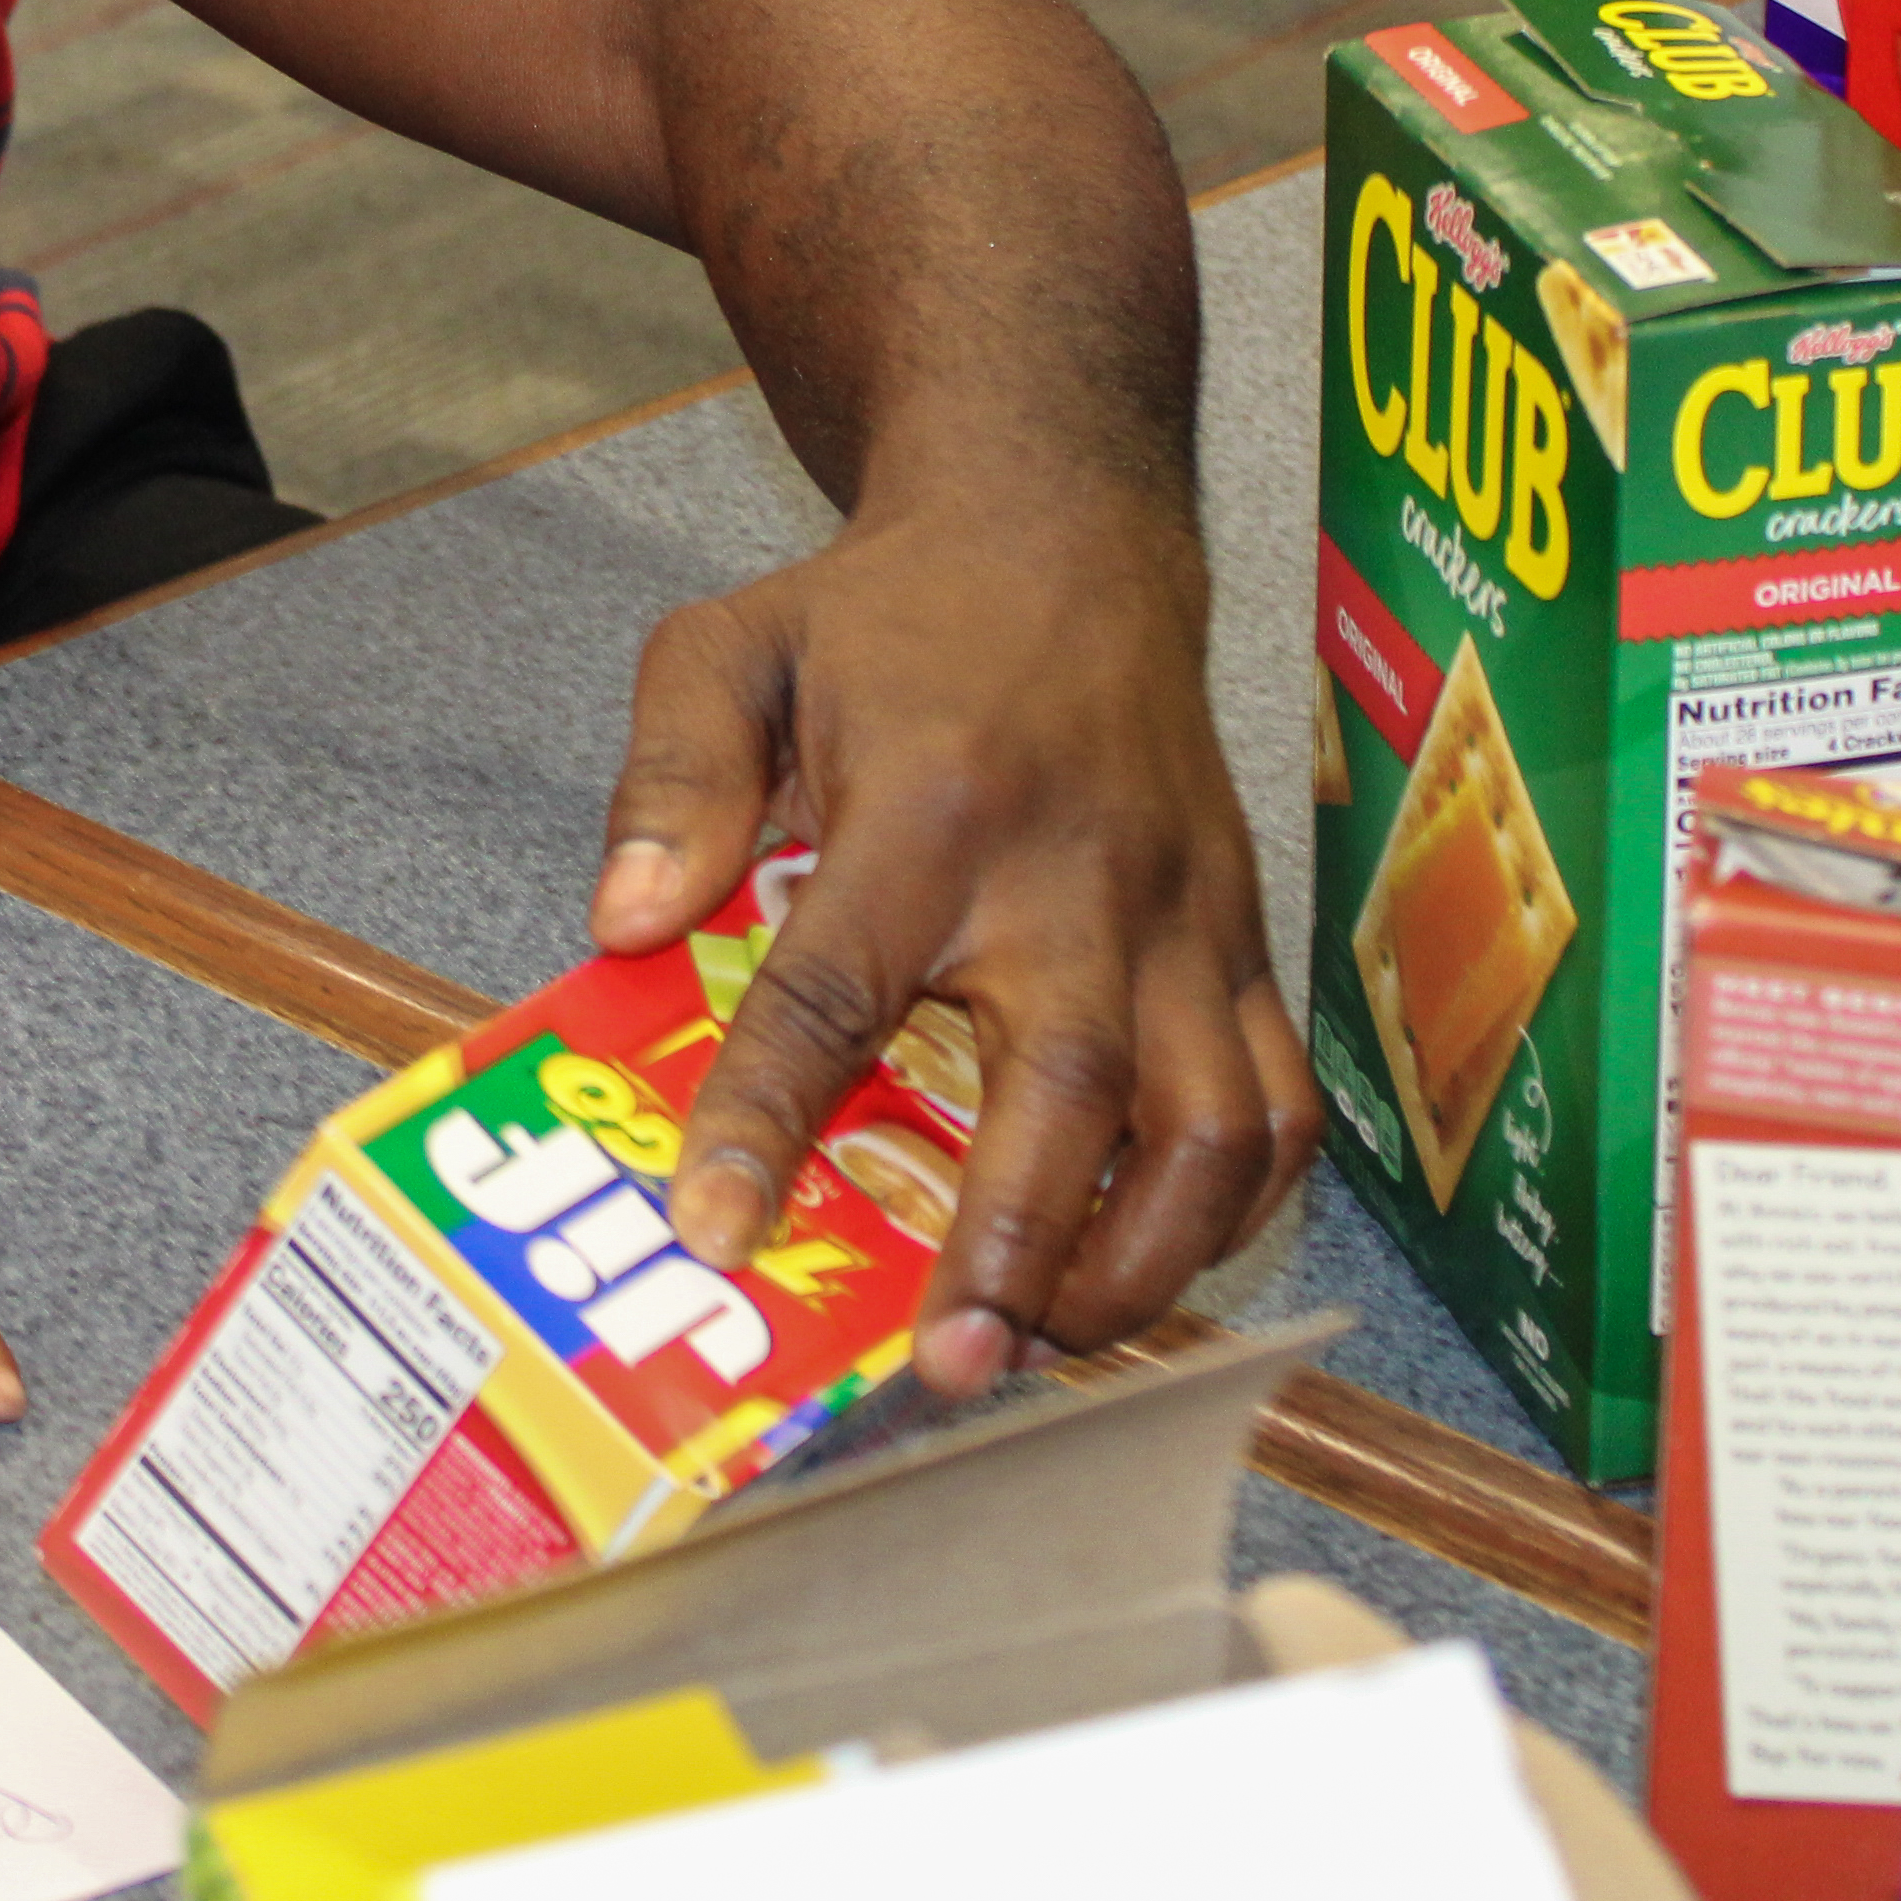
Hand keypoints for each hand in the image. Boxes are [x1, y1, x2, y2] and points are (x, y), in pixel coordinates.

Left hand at [595, 478, 1311, 1398]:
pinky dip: (1232, 1207)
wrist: (1070, 533)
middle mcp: (1077, 875)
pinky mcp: (1244, 938)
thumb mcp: (729, 645)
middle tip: (950, 1367)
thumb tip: (621, 924)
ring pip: (1213, 1124)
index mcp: (932, 804)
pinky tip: (1147, 1266)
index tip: (715, 1229)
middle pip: (1072, 1089)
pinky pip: (1279, 1102)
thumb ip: (670, 779)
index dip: (772, 1119)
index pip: (842, 986)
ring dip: (1141, 1260)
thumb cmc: (890, 614)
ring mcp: (1183, 916)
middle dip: (1015, 1247)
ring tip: (1047, 1343)